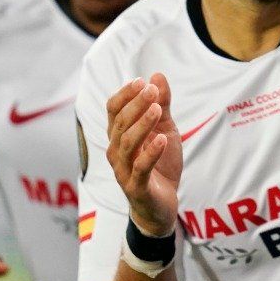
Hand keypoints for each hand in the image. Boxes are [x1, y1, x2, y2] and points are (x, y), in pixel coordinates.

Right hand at [106, 74, 180, 236]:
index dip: (125, 95)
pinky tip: (162, 140)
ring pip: (127, 144)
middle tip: (151, 90)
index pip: (113, 110)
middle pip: (120, 124)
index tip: (142, 81)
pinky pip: (140, 168)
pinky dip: (151, 153)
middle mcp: (116, 151)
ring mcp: (123, 170)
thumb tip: (157, 76)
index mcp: (119, 136)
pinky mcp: (136, 187)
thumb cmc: (160, 165)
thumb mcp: (165, 130)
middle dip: (135, 105)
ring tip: (157, 109)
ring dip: (142, 124)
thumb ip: (162, 106)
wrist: (163, 205)